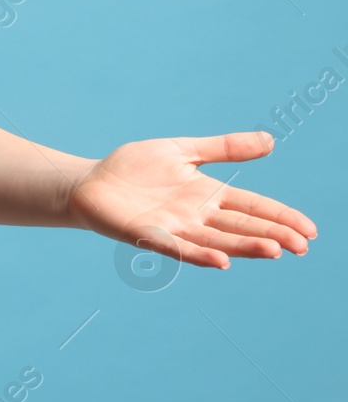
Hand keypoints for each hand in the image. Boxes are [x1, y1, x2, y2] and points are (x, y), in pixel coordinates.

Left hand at [66, 132, 316, 268]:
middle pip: (241, 227)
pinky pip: (177, 247)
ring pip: (216, 240)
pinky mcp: (148, 235)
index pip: (252, 207)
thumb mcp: (183, 150)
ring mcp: (174, 227)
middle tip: (302, 246)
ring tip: (273, 251)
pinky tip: (221, 261)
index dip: (280, 217)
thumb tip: (270, 139)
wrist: (91, 182)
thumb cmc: (134, 168)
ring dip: (244, 247)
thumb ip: (224, 148)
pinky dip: (199, 254)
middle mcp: (196, 215)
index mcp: (208, 195)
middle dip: (272, 235)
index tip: (310, 231)